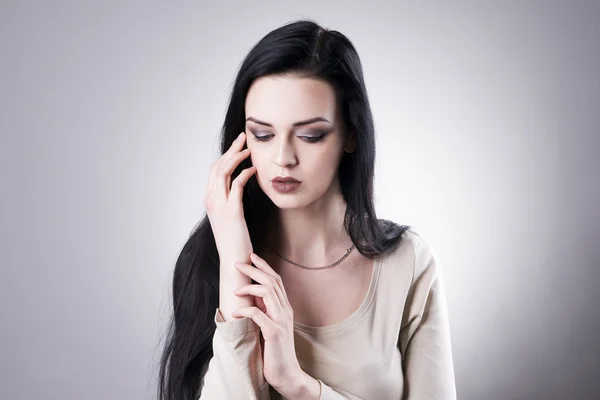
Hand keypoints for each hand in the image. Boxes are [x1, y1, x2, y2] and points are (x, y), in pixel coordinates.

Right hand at [204, 131, 255, 257]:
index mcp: (210, 200)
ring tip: (249, 148)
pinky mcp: (232, 211)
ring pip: (224, 171)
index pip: (215, 170)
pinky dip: (245, 173)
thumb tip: (239, 190)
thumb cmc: (235, 241)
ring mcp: (219, 205)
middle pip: (218, 166)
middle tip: (243, 137)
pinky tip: (254, 169)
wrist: (233, 260)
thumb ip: (231, 202)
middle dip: (230, 150)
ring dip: (237, 157)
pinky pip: (237, 185)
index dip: (226, 155)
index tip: (238, 146)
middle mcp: (211, 199)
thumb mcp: (230, 218)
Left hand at [232, 252, 304, 394]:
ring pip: (268, 292)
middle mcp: (285, 311)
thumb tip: (249, 296)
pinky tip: (235, 312)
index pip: (276, 280)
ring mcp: (281, 321)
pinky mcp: (274, 333)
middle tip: (238, 263)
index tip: (251, 257)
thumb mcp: (270, 326)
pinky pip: (258, 314)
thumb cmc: (275, 351)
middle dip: (254, 269)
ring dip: (249, 287)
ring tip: (235, 290)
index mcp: (285, 308)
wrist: (287, 374)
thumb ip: (264, 311)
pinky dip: (245, 309)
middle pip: (272, 281)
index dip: (264, 266)